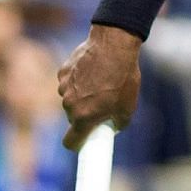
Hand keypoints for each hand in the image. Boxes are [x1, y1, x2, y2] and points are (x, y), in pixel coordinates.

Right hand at [59, 25, 142, 149]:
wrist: (113, 46)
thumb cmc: (122, 78)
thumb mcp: (127, 107)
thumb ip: (117, 124)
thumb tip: (112, 128)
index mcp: (83, 118)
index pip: (70, 143)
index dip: (77, 145)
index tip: (84, 142)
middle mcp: (69, 105)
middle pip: (74, 118)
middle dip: (85, 114)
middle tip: (102, 104)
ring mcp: (64, 87)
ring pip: (71, 98)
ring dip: (82, 95)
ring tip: (101, 82)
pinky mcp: (63, 72)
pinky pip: (69, 82)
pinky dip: (79, 79)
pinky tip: (93, 69)